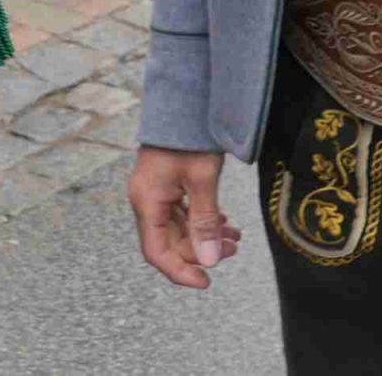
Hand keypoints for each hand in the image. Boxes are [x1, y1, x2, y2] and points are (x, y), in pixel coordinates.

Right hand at [127, 147, 239, 288]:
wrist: (185, 99)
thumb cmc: (190, 136)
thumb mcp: (202, 179)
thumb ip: (205, 222)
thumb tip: (210, 261)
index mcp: (147, 201)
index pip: (157, 252)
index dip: (180, 271)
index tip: (206, 282)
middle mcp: (146, 200)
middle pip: (170, 241)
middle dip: (202, 250)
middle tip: (235, 248)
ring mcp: (155, 191)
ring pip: (178, 227)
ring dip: (205, 235)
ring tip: (236, 236)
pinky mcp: (165, 183)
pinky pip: (181, 212)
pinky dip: (202, 220)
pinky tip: (224, 220)